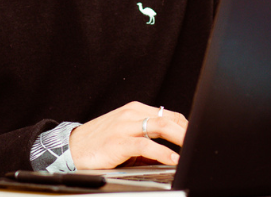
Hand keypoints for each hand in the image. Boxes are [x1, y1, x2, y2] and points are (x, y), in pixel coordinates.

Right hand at [69, 101, 187, 169]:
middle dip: (188, 131)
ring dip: (181, 138)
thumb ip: (147, 142)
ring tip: (193, 148)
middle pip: (169, 119)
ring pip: (161, 126)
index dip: (186, 126)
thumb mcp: (125, 138)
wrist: (69, 148)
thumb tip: (170, 154)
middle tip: (201, 142)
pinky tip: (173, 158)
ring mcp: (124, 126)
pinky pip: (146, 145)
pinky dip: (163, 152)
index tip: (197, 137)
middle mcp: (131, 114)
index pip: (168, 115)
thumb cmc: (98, 144)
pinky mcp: (118, 142)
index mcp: (135, 111)